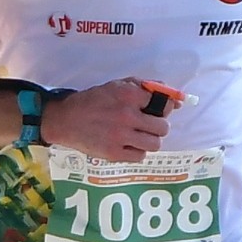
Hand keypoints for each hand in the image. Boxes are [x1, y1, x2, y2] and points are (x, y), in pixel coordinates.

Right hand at [39, 78, 179, 161]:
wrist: (65, 119)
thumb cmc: (94, 100)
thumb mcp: (117, 85)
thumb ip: (145, 88)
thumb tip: (176, 100)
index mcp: (129, 95)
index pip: (164, 104)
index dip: (164, 108)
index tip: (158, 110)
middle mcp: (127, 115)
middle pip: (163, 127)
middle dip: (158, 126)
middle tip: (147, 125)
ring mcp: (120, 136)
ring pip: (155, 144)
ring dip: (149, 140)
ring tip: (138, 136)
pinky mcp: (114, 153)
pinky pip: (140, 156)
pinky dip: (137, 151)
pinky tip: (127, 145)